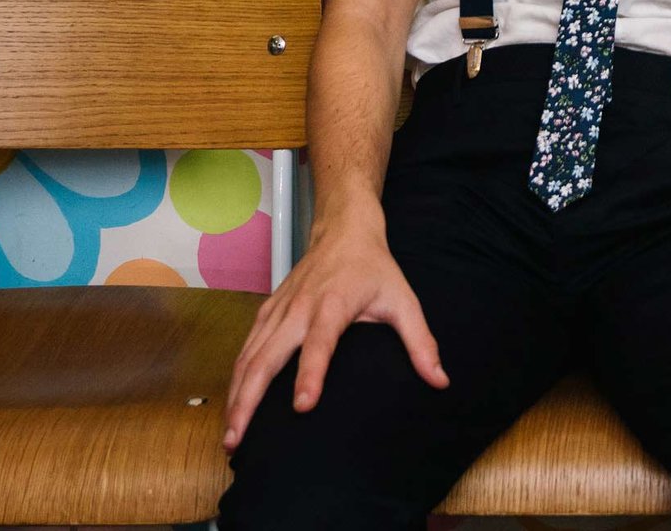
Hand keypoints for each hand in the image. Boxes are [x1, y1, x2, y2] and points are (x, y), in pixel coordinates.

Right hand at [221, 219, 446, 449]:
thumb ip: (420, 341)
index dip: (311, 374)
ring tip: (230, 435)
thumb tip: (439, 380)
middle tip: (238, 440)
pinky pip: (246, 348)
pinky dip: (236, 378)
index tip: (303, 407)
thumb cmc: (374, 268)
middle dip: (250, 401)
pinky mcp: (267, 311)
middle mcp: (298, 309)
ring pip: (248, 356)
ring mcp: (278, 310)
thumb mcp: (403, 300)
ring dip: (236, 396)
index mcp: (332, 305)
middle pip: (266, 357)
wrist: (344, 229)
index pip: (319, 344)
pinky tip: (233, 403)